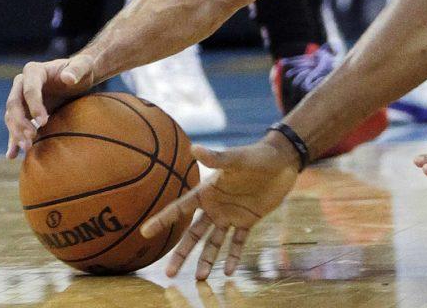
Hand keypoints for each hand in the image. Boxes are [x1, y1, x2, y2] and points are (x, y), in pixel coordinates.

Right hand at [4, 56, 96, 158]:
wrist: (78, 75)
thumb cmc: (82, 68)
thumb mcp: (84, 66)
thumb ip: (77, 69)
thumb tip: (68, 78)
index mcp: (34, 71)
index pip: (29, 90)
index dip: (34, 106)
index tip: (43, 122)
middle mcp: (21, 83)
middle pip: (14, 105)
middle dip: (21, 123)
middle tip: (32, 138)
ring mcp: (20, 97)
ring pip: (11, 117)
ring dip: (16, 133)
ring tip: (27, 148)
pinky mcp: (23, 110)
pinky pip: (15, 126)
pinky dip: (13, 139)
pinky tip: (12, 155)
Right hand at [140, 138, 298, 279]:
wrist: (282, 161)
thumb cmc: (257, 156)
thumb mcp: (236, 159)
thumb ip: (217, 158)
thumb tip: (194, 148)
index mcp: (207, 191)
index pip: (181, 208)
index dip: (163, 219)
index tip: (145, 232)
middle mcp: (215, 206)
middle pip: (194, 234)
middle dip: (182, 253)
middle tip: (170, 273)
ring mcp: (231, 215)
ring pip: (214, 242)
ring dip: (206, 260)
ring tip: (200, 278)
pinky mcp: (248, 220)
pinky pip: (238, 242)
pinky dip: (233, 256)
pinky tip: (228, 271)